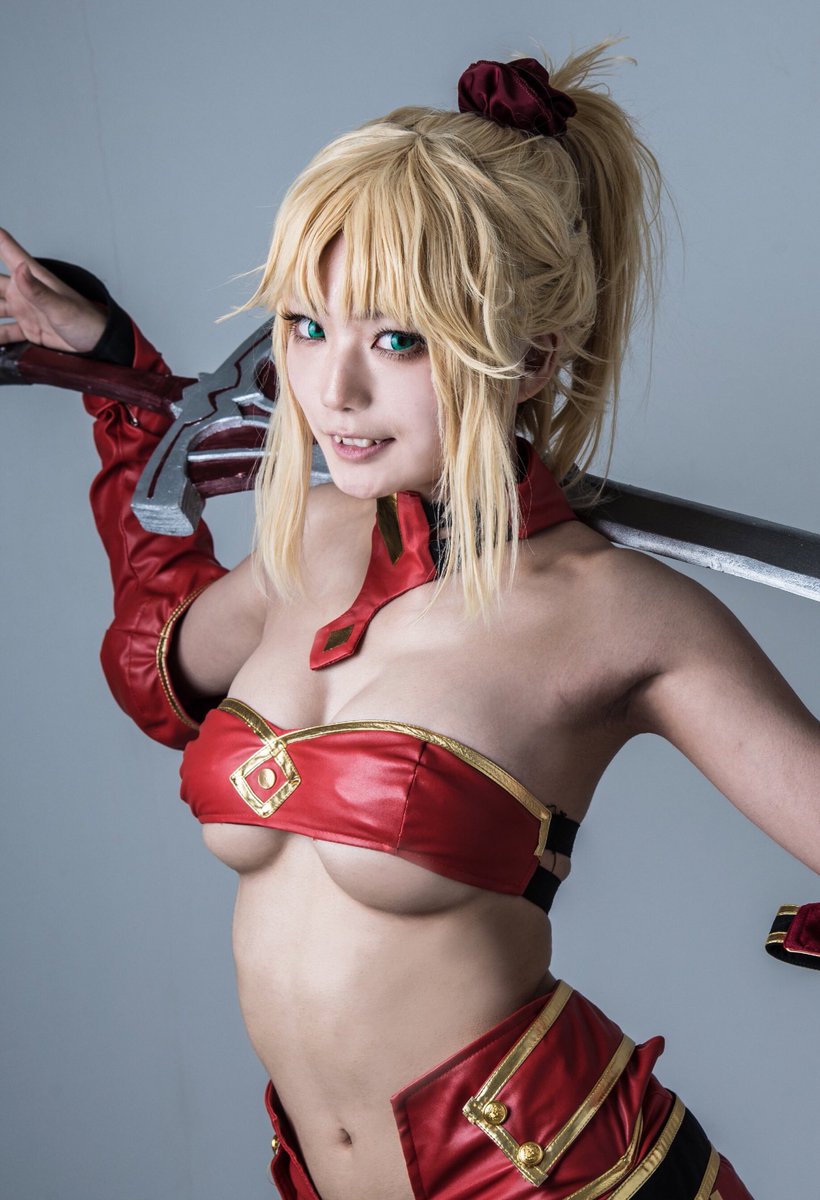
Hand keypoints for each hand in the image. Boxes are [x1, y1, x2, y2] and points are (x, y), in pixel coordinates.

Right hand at [0, 228, 105, 352]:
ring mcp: (23, 309)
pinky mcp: (26, 328)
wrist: (100, 346)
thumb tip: (20, 269)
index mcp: (30, 276)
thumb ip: (39, 292)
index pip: (4, 246)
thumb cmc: (88, 322)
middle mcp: (23, 289)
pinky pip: (2, 332)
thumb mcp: (62, 308)